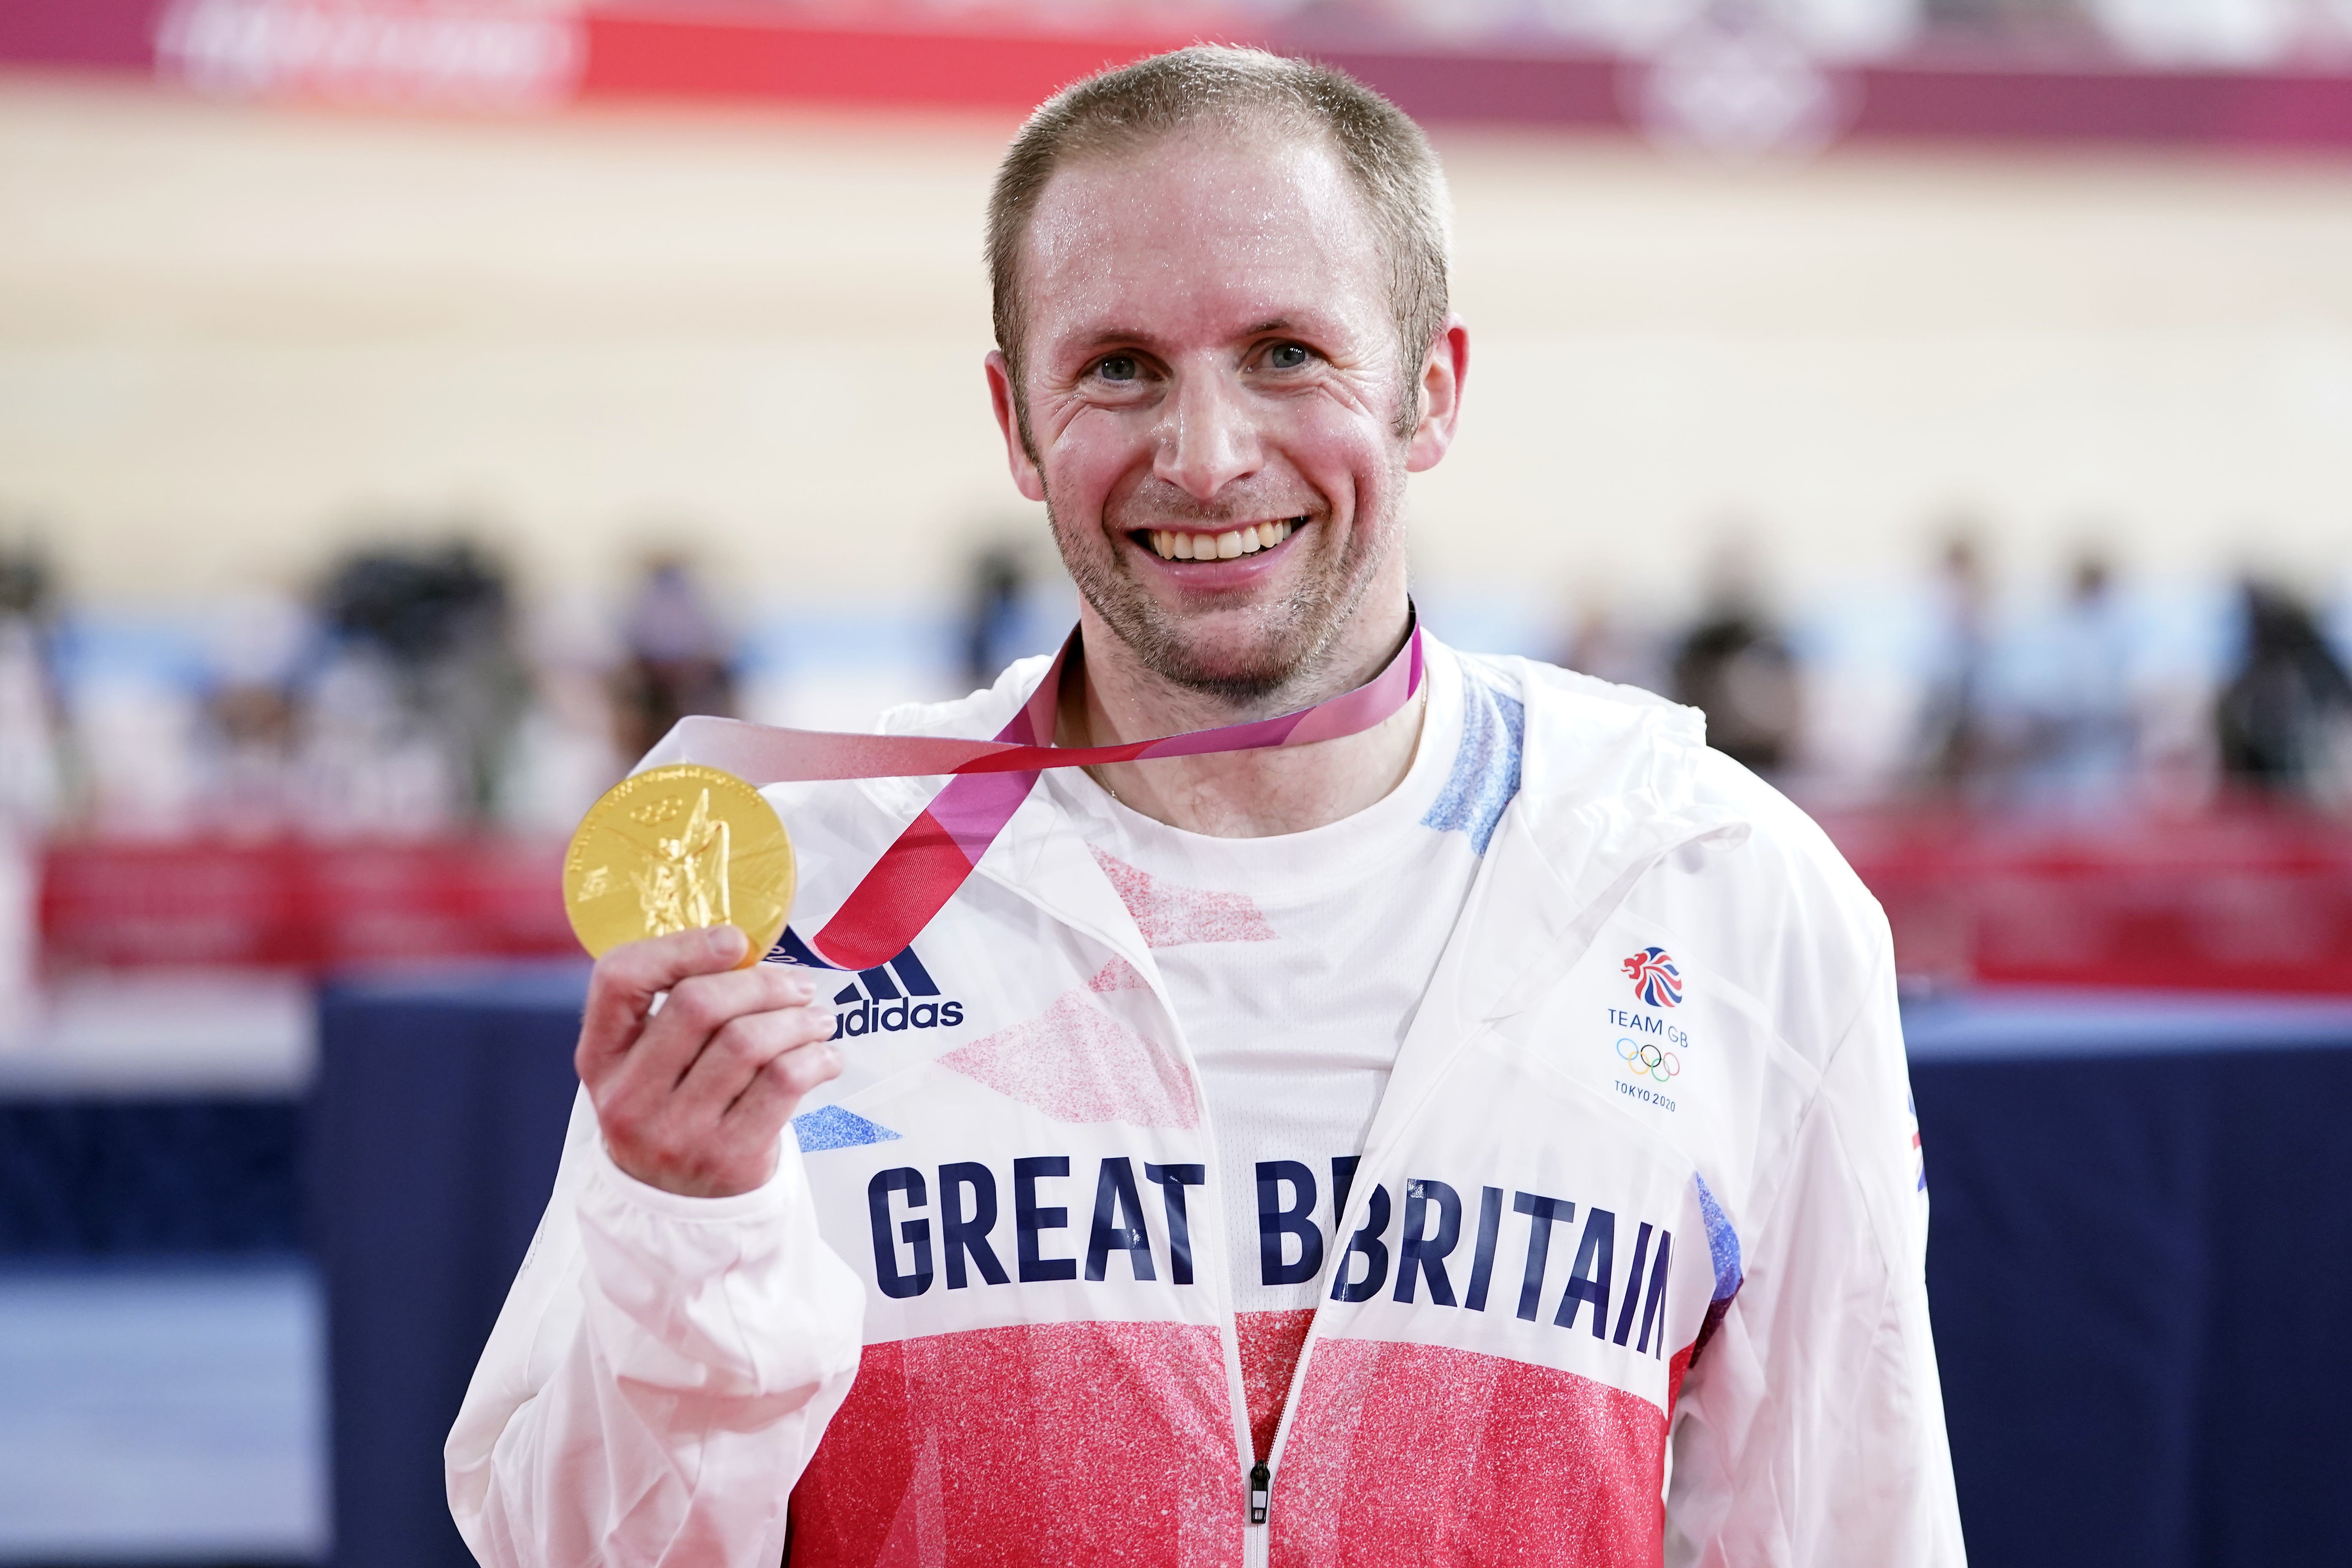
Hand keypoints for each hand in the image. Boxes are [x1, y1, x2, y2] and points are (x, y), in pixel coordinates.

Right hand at [576, 925, 841, 1198]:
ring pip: (748, 1041)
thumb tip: (748, 952)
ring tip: (817, 1019)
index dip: (680, 947)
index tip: (734, 941)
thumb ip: (674, 1010)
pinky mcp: (727, 1158)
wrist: (678, 1209)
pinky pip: (783, 1082)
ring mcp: (675, 1132)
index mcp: (600, 1058)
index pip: (619, 979)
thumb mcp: (646, 1066)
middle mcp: (628, 1097)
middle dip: (761, 983)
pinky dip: (815, 1057)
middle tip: (797, 985)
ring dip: (798, 1019)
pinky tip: (825, 1056)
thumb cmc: (673, 1110)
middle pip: (698, 1005)